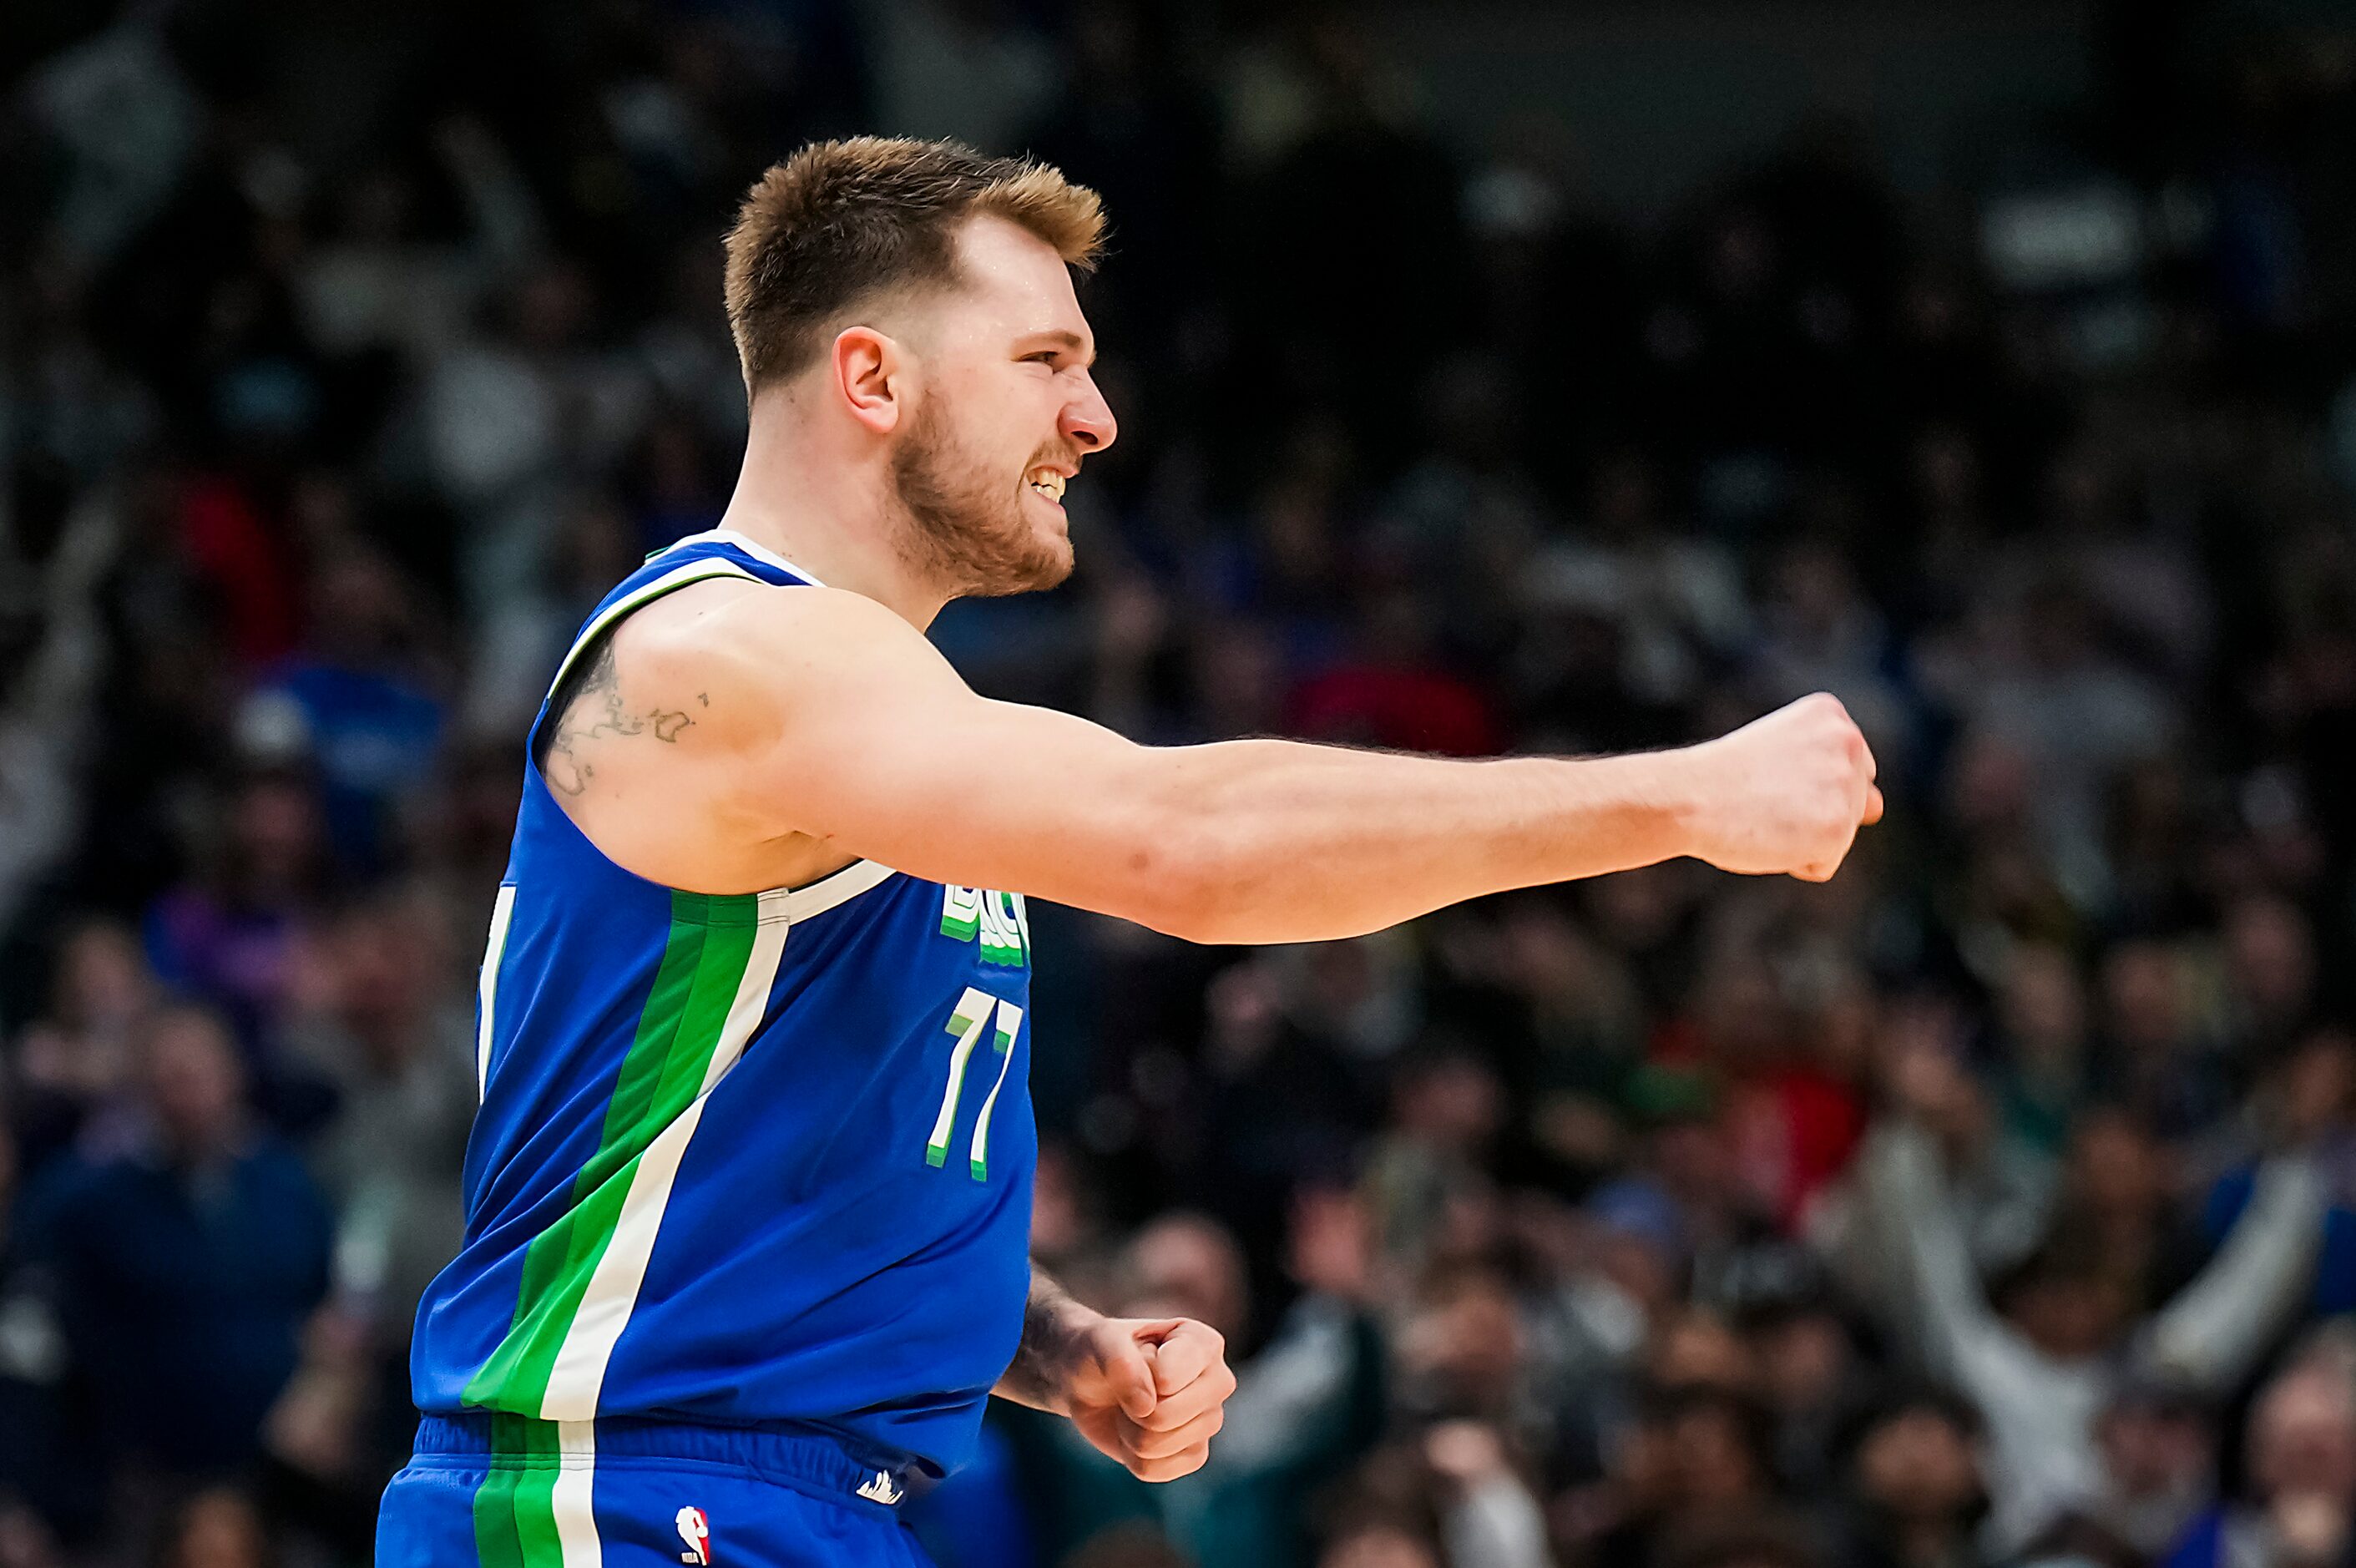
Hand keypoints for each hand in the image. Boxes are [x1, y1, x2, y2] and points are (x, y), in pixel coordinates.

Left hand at [1057, 1315, 1235, 1481]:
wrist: (1091, 1382)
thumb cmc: (1101, 1352)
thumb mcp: (1099, 1340)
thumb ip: (1119, 1361)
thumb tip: (1147, 1407)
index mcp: (1204, 1344)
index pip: (1167, 1379)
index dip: (1136, 1376)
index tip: (1134, 1358)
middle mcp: (1218, 1381)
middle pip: (1167, 1416)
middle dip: (1131, 1409)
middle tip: (1128, 1389)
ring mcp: (1210, 1420)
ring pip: (1157, 1445)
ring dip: (1128, 1431)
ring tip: (1131, 1407)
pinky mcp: (1195, 1455)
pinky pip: (1153, 1470)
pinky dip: (1131, 1456)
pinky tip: (1135, 1431)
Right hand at [1679, 693, 1881, 881]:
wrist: (1688, 796)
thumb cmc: (1721, 778)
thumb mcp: (1782, 752)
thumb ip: (1833, 771)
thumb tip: (1878, 809)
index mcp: (1832, 715)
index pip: (1846, 770)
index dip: (1804, 784)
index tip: (1766, 776)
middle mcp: (1849, 742)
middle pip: (1853, 802)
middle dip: (1815, 810)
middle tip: (1765, 799)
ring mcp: (1847, 785)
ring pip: (1840, 835)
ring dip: (1803, 837)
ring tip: (1766, 815)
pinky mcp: (1838, 828)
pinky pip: (1825, 864)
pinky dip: (1797, 862)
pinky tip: (1769, 836)